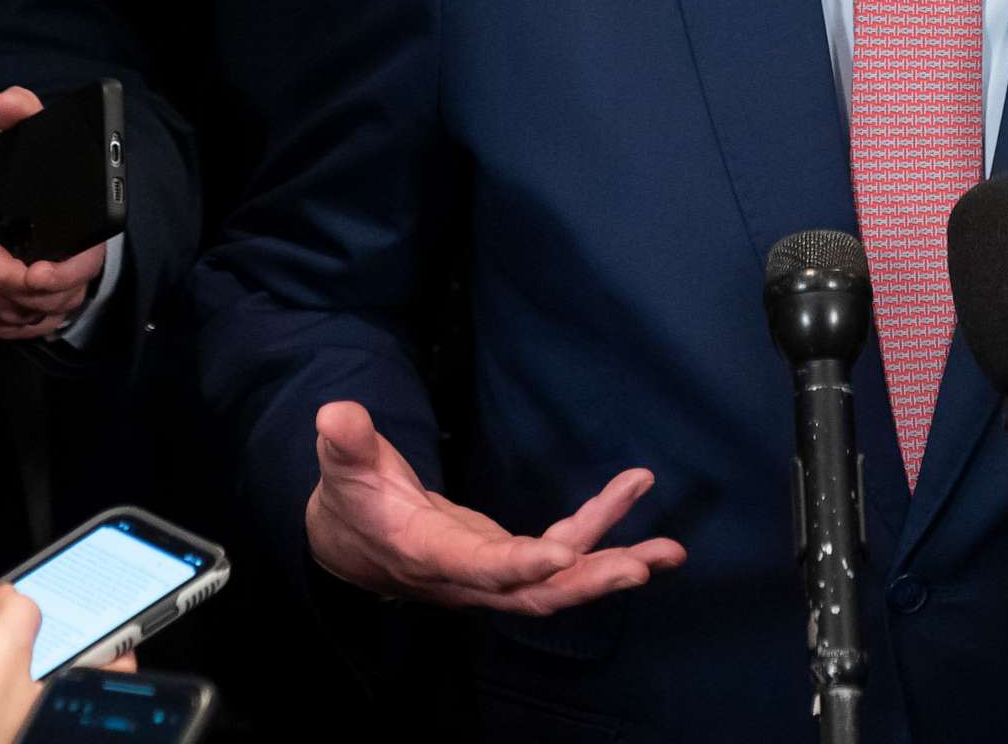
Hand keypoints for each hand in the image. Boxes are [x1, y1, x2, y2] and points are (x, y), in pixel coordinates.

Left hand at [0, 88, 105, 339]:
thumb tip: (7, 102)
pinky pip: (5, 328)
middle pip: (46, 299)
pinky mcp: (28, 316)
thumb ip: (23, 116)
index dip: (62, 275)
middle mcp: (74, 277)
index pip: (84, 267)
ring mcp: (52, 301)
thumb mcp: (32, 143)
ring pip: (21, 316)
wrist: (39, 209)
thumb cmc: (38, 180)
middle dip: (5, 279)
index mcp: (87, 238)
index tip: (35, 269)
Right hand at [306, 400, 684, 612]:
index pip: (480, 567)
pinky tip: (638, 507)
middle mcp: (470, 576)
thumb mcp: (344, 470)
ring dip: (614, 566)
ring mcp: (495, 573)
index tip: (563, 555)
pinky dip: (602, 532)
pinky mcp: (510, 559)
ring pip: (559, 583)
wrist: (351, 543)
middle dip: (590, 582)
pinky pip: (563, 551)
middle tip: (643, 567)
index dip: (521, 565)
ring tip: (671, 552)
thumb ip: (347, 444)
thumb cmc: (351, 501)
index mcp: (431, 555)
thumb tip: (337, 413)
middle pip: (537, 594)